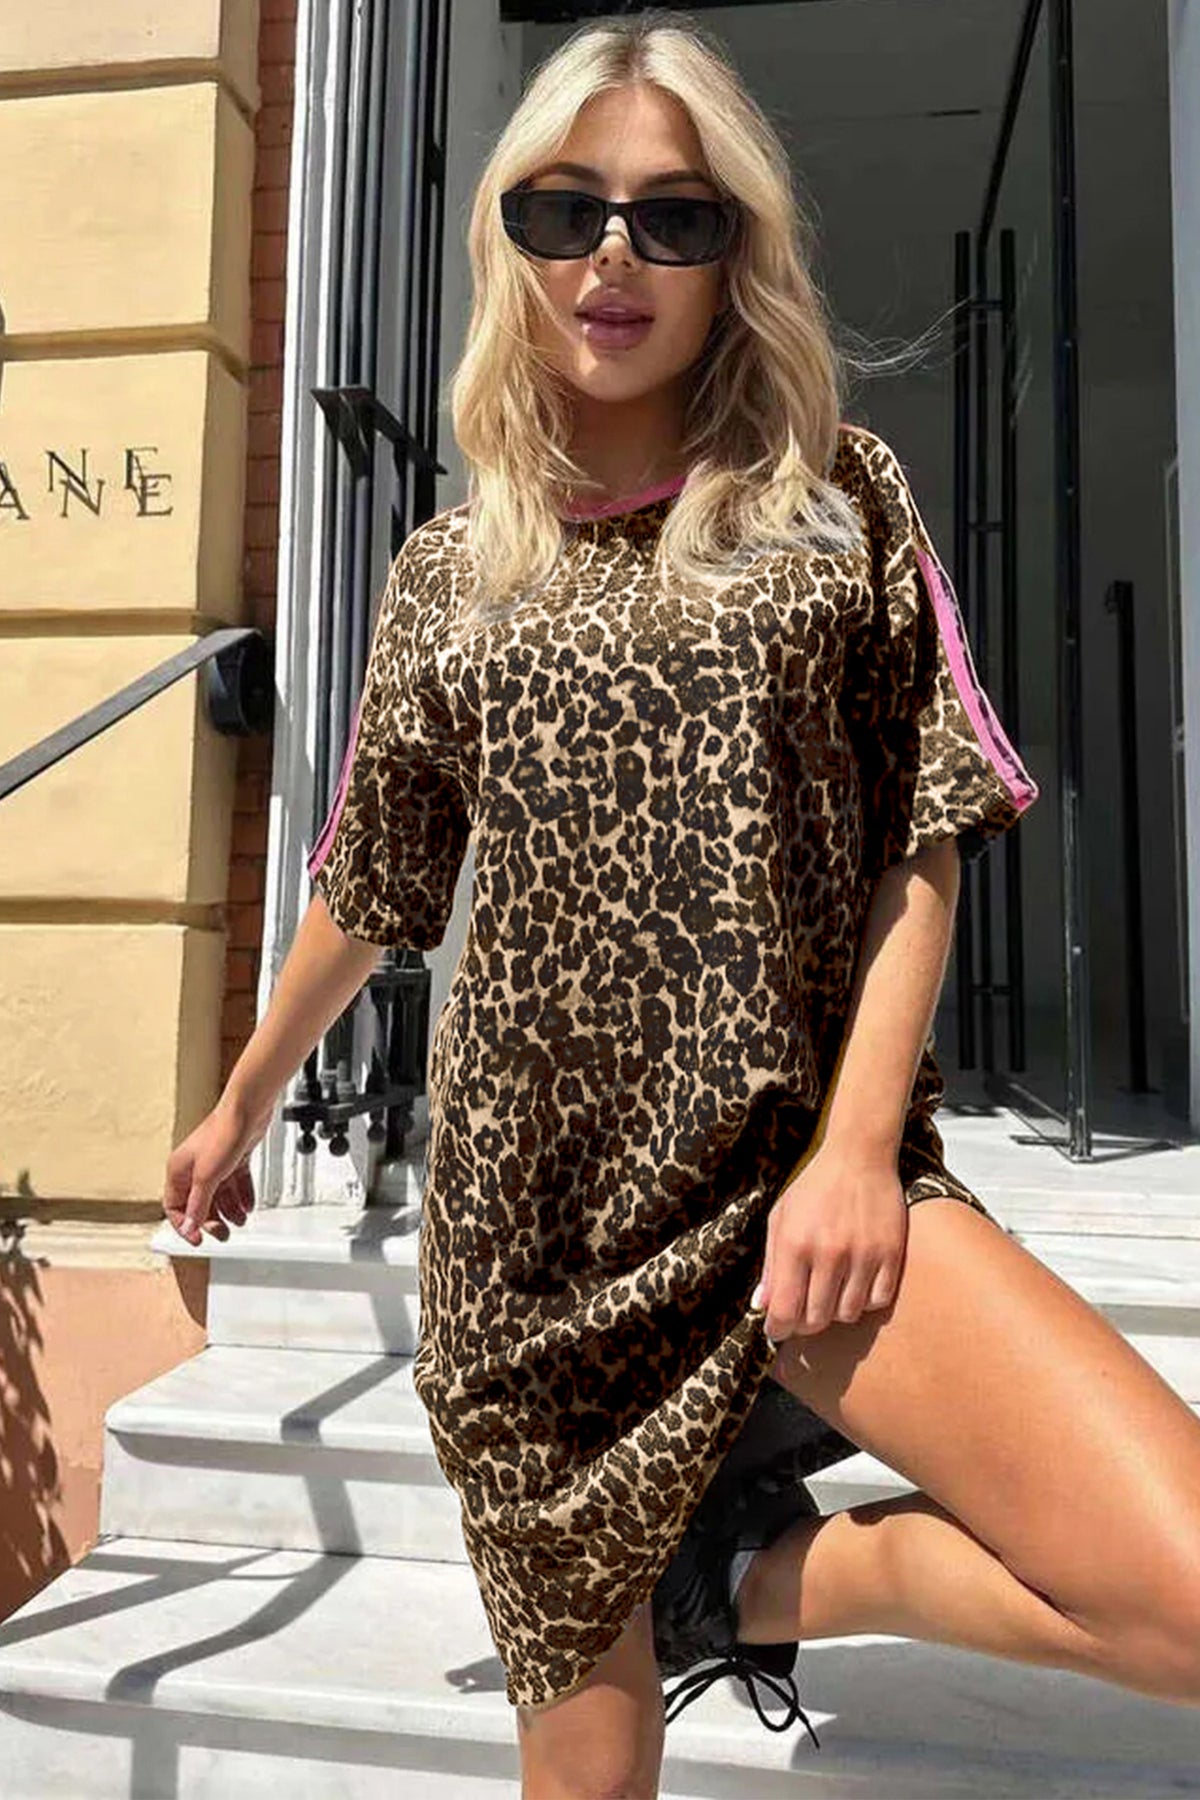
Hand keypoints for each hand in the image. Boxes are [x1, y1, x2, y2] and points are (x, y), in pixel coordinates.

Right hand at [163, 1090, 273, 1246]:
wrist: (248, 1110)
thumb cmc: (223, 1133)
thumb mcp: (207, 1177)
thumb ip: (198, 1205)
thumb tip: (189, 1227)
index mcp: (179, 1170)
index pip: (174, 1206)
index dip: (185, 1225)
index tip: (198, 1239)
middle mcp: (194, 1168)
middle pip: (199, 1204)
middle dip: (212, 1221)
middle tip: (224, 1234)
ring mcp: (214, 1164)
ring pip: (219, 1196)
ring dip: (229, 1211)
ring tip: (240, 1221)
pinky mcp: (232, 1159)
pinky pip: (235, 1184)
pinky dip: (241, 1196)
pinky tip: (248, 1206)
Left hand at [752, 1139, 908, 1341]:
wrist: (859, 1157)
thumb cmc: (814, 1188)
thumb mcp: (781, 1218)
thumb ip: (770, 1265)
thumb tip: (762, 1306)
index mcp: (794, 1244)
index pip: (784, 1310)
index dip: (778, 1330)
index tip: (777, 1332)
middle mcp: (828, 1253)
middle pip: (816, 1319)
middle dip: (805, 1324)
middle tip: (803, 1314)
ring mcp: (862, 1255)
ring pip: (847, 1314)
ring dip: (836, 1312)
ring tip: (830, 1294)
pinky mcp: (890, 1254)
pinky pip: (877, 1301)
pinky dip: (865, 1301)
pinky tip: (856, 1284)